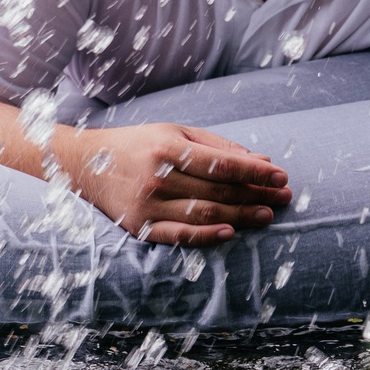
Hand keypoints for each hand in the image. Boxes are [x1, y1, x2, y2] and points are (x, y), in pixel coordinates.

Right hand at [54, 123, 291, 247]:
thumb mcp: (174, 132)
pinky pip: (179, 236)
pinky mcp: (140, 227)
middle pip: (218, 191)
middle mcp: (158, 177)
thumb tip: (260, 159)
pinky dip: (206, 237)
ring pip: (205, 214)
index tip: (281, 175)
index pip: (222, 163)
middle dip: (256, 194)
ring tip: (267, 215)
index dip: (255, 171)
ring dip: (241, 216)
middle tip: (284, 198)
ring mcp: (148, 205)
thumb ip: (216, 145)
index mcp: (167, 148)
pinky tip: (230, 233)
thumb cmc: (137, 144)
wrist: (85, 164)